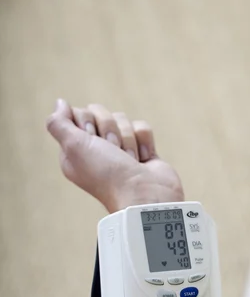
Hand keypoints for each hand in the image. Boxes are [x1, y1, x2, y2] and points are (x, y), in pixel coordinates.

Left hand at [46, 99, 183, 211]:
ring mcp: (120, 149)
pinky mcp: (141, 150)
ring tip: (128, 160)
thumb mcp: (73, 147)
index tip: (91, 139)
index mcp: (76, 150)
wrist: (143, 193)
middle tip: (111, 150)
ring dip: (127, 139)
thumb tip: (60, 103)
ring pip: (123, 119)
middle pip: (101, 113)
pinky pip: (142, 127)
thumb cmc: (106, 174)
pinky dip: (143, 142)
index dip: (86, 121)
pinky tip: (142, 159)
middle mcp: (97, 149)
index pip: (78, 113)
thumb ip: (59, 123)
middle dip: (109, 130)